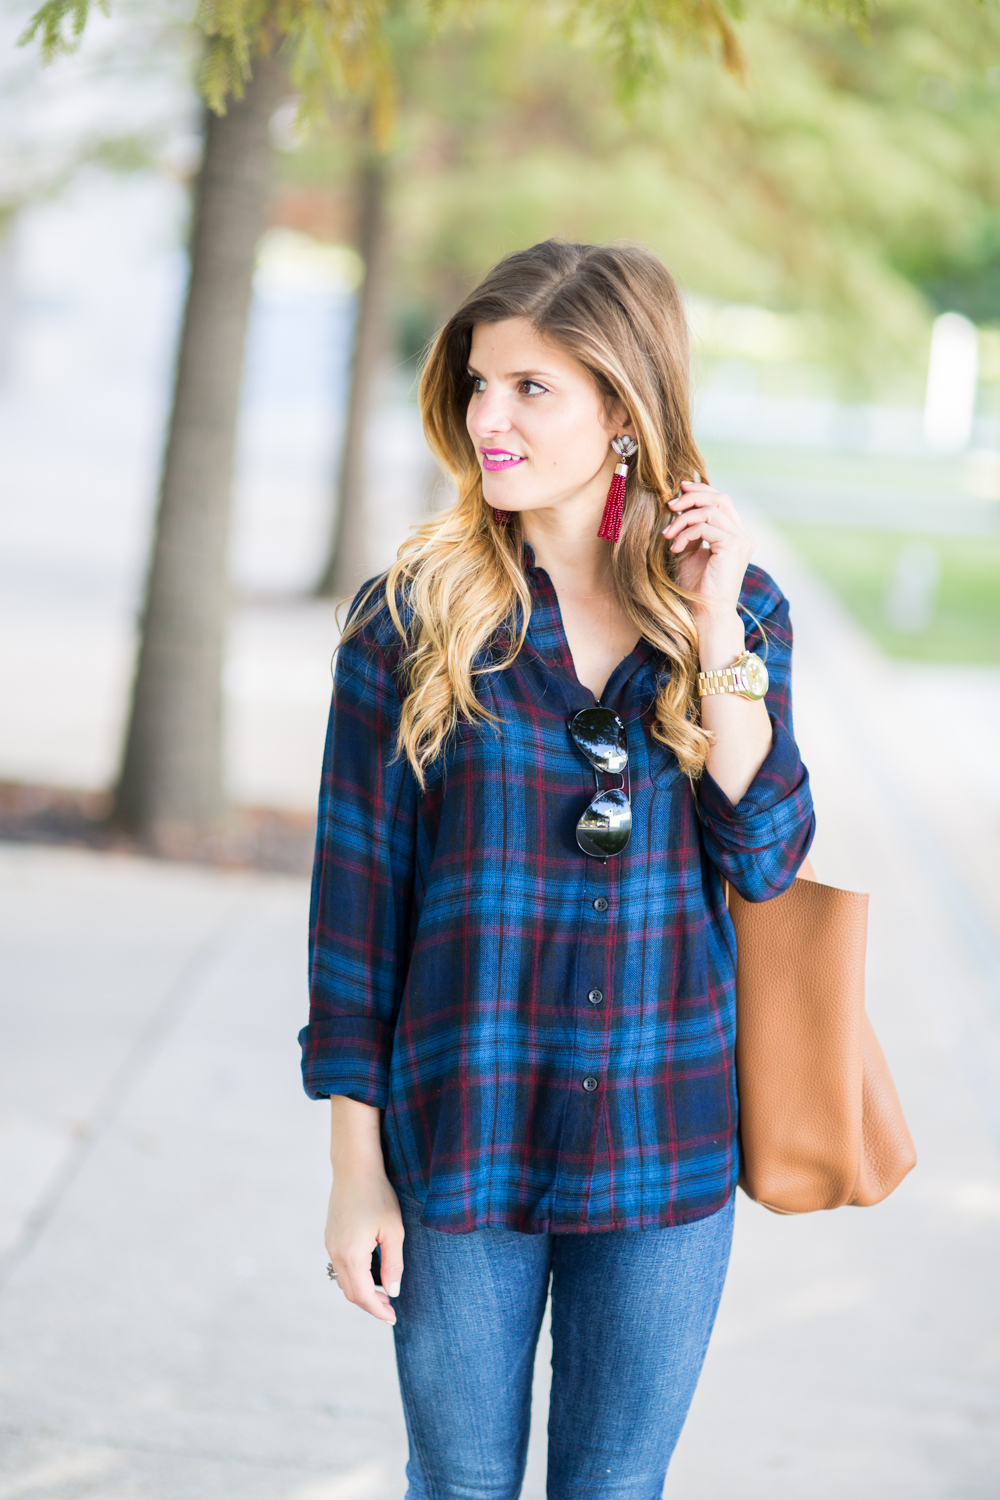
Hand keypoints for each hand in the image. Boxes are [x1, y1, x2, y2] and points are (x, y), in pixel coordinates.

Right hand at [325, 1167, 403, 1324]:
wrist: (354, 1168)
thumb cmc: (378, 1195)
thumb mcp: (393, 1230)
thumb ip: (393, 1264)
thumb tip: (393, 1291)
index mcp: (351, 1254)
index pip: (363, 1295)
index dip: (378, 1310)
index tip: (393, 1318)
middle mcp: (335, 1253)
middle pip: (350, 1292)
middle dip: (371, 1304)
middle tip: (391, 1308)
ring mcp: (330, 1244)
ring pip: (343, 1280)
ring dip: (361, 1291)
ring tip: (383, 1292)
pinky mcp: (330, 1236)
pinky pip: (340, 1266)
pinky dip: (354, 1277)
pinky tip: (370, 1272)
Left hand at [662, 481, 753, 615]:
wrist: (707, 613)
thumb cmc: (697, 588)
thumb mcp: (690, 553)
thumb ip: (689, 531)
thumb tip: (678, 508)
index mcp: (735, 535)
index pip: (722, 501)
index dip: (701, 489)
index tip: (679, 488)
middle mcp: (742, 535)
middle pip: (720, 498)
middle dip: (692, 496)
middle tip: (670, 505)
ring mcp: (741, 540)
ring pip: (711, 510)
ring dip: (683, 519)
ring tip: (667, 535)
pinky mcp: (733, 546)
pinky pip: (705, 527)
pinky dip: (686, 534)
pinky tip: (675, 548)